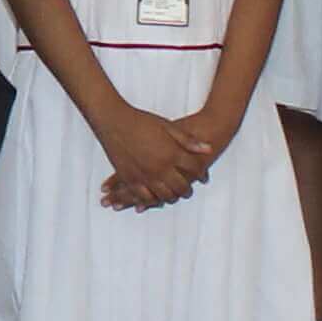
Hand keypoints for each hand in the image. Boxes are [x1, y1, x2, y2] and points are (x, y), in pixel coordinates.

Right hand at [93, 98, 211, 210]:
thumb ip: (188, 140)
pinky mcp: (130, 178)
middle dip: (187, 190)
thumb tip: (208, 148)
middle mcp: (160, 168)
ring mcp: (144, 175)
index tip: (202, 177)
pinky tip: (154, 199)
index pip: (194, 169)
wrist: (113, 120)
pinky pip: (144, 196)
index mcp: (171, 153)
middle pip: (180, 187)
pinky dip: (150, 200)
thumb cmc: (141, 121)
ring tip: (173, 196)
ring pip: (163, 195)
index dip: (201, 174)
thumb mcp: (168, 126)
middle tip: (188, 191)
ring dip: (171, 197)